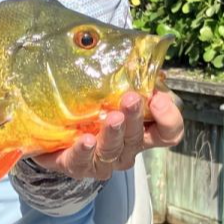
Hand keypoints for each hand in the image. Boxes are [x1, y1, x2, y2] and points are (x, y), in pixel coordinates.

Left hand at [32, 90, 182, 180]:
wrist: (54, 133)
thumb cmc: (89, 108)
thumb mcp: (108, 90)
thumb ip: (123, 77)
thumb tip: (130, 57)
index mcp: (141, 132)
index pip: (168, 132)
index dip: (169, 119)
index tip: (158, 99)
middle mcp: (126, 149)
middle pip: (138, 138)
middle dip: (135, 117)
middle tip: (131, 98)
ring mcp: (103, 161)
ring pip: (113, 151)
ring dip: (113, 133)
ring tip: (112, 117)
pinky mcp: (77, 166)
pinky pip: (82, 161)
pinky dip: (84, 151)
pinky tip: (85, 139)